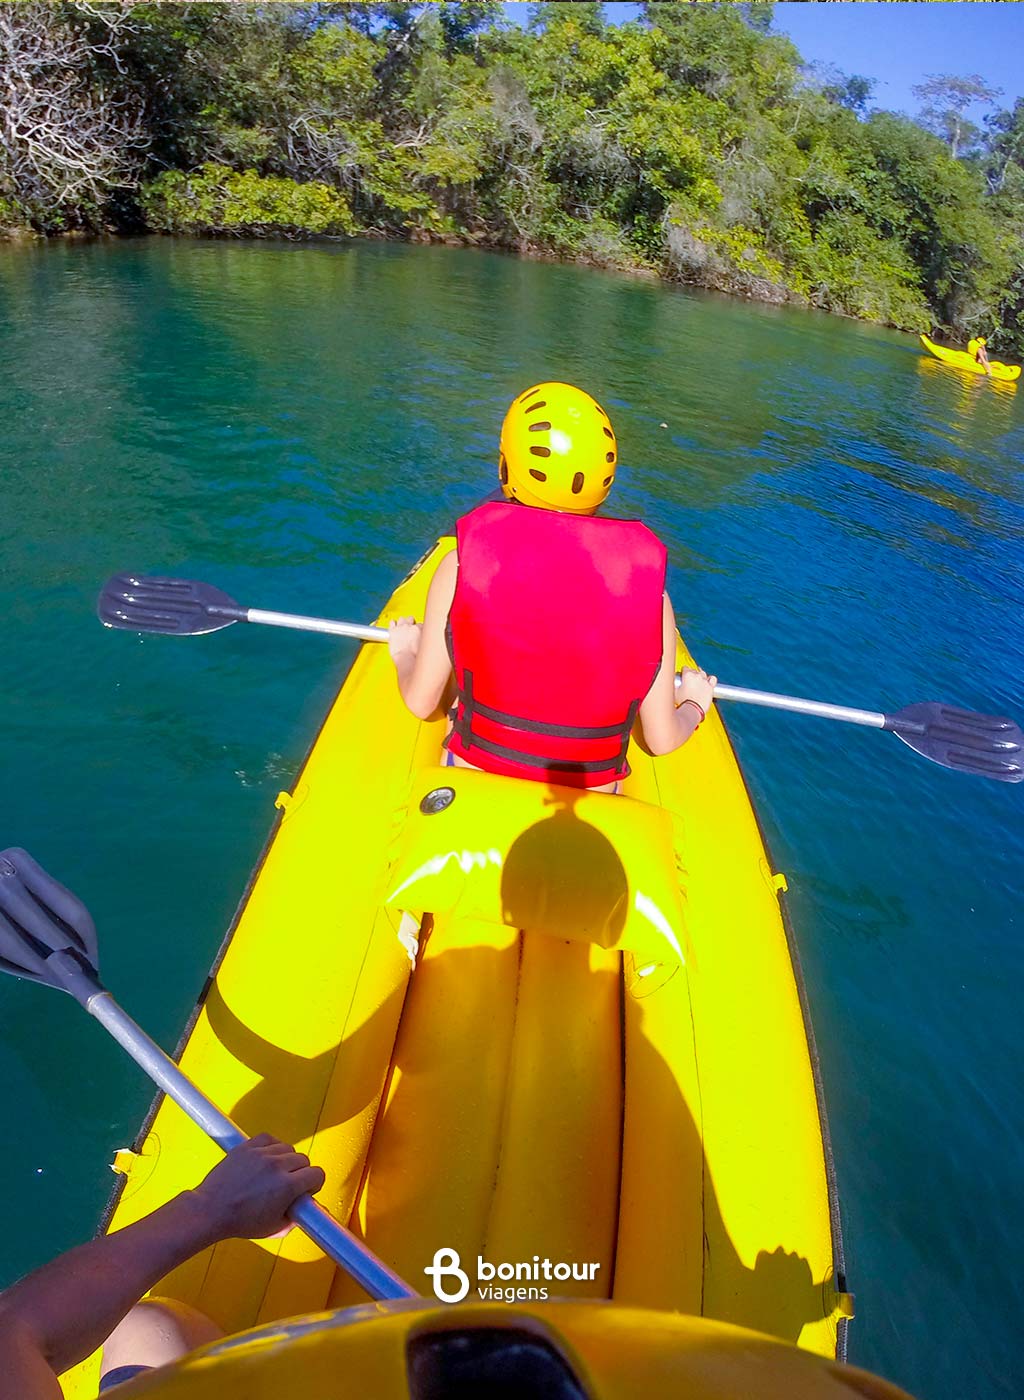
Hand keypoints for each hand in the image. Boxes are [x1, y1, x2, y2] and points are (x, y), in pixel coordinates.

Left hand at [190, 1134, 325, 1241]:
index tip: (308, 1188)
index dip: (315, 1183)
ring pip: (287, 1148)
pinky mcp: (247, 1146)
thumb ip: (295, 1218)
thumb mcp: (275, 1229)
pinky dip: (271, 1146)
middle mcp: (277, 1166)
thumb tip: (303, 1210)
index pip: (317, 1173)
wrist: (211, 1210)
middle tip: (290, 1184)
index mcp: (287, 1186)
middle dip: (301, 1173)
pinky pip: (269, 1138)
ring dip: (286, 1160)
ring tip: (275, 1172)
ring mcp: (261, 1153)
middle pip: (303, 1159)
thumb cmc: (239, 1221)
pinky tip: (267, 1157)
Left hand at [388, 617, 420, 662]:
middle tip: (410, 630)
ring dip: (402, 622)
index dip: (418, 629)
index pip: (420, 624)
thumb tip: (424, 640)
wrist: (405, 658)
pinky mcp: (392, 630)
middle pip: (410, 619)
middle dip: (410, 623)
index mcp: (419, 629)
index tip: (418, 633)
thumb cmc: (414, 655)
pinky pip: (392, 622)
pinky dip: (393, 624)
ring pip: (401, 618)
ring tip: (402, 628)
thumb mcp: (425, 646)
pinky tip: (394, 627)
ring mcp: (400, 627)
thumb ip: (424, 639)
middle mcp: (409, 626)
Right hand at [676, 666, 716, 714]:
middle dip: (691, 675)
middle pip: (694, 670)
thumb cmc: (684, 702)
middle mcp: (697, 676)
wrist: (693, 709)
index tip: (682, 676)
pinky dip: (710, 679)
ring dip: (700, 676)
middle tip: (687, 682)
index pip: (685, 668)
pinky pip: (712, 679)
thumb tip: (669, 683)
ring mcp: (705, 681)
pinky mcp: (711, 687)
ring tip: (696, 681)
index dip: (683, 672)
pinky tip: (707, 681)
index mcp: (687, 675)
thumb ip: (672, 685)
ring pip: (703, 673)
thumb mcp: (674, 692)